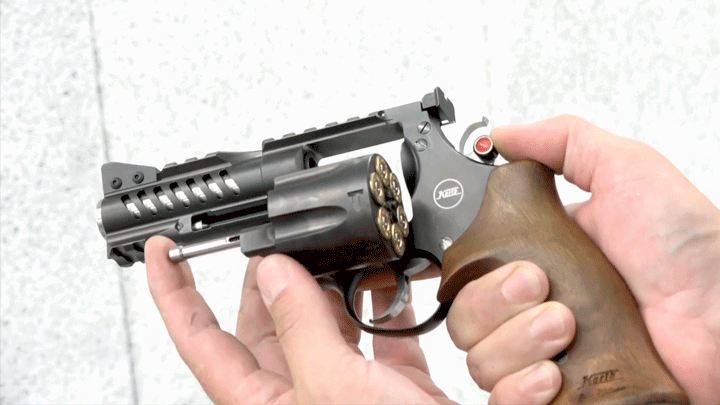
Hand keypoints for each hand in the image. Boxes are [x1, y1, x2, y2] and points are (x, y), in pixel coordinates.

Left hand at [145, 236, 452, 403]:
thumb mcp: (335, 389)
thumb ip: (301, 329)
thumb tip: (274, 273)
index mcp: (264, 402)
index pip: (199, 340)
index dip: (174, 293)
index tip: (164, 251)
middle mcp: (299, 391)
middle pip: (265, 321)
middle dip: (272, 276)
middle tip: (282, 239)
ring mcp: (343, 386)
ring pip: (323, 321)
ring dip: (335, 284)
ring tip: (344, 254)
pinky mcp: (388, 384)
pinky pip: (377, 333)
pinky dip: (385, 303)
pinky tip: (392, 282)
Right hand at [446, 115, 719, 404]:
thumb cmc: (693, 250)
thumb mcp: (628, 170)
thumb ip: (563, 142)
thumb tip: (500, 134)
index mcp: (539, 259)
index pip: (468, 270)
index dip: (458, 268)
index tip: (468, 258)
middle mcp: (535, 310)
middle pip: (462, 314)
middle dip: (492, 300)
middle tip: (539, 285)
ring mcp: (545, 356)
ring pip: (478, 359)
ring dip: (513, 341)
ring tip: (563, 326)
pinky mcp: (559, 395)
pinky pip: (502, 400)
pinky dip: (518, 389)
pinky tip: (552, 373)